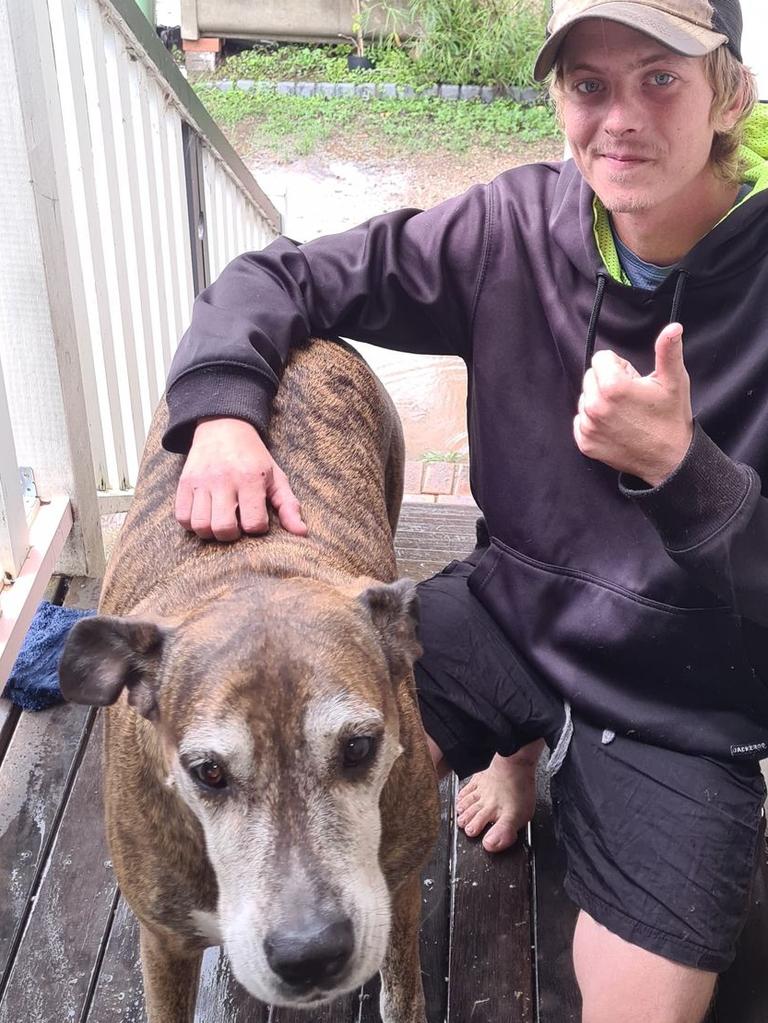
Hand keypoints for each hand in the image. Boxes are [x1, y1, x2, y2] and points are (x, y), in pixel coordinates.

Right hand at [175, 417, 306, 540]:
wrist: (224, 426)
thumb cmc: (253, 457)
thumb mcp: (276, 477)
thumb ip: (288, 506)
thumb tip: (301, 533)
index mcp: (250, 478)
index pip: (253, 523)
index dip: (257, 527)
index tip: (256, 518)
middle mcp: (223, 479)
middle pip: (223, 528)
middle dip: (232, 535)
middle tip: (236, 525)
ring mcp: (200, 481)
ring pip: (200, 526)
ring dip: (211, 532)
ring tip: (219, 521)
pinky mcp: (183, 482)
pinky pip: (182, 517)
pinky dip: (192, 524)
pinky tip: (205, 516)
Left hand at [574, 323, 693, 485]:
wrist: (669, 458)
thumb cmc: (671, 418)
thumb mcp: (673, 381)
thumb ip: (668, 351)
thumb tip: (674, 327)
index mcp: (613, 387)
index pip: (601, 359)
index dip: (620, 367)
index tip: (634, 381)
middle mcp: (595, 406)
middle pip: (591, 377)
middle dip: (608, 382)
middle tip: (631, 398)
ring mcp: (588, 427)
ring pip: (585, 399)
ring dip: (600, 402)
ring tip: (624, 413)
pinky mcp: (585, 443)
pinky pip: (581, 421)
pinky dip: (594, 422)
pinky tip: (615, 426)